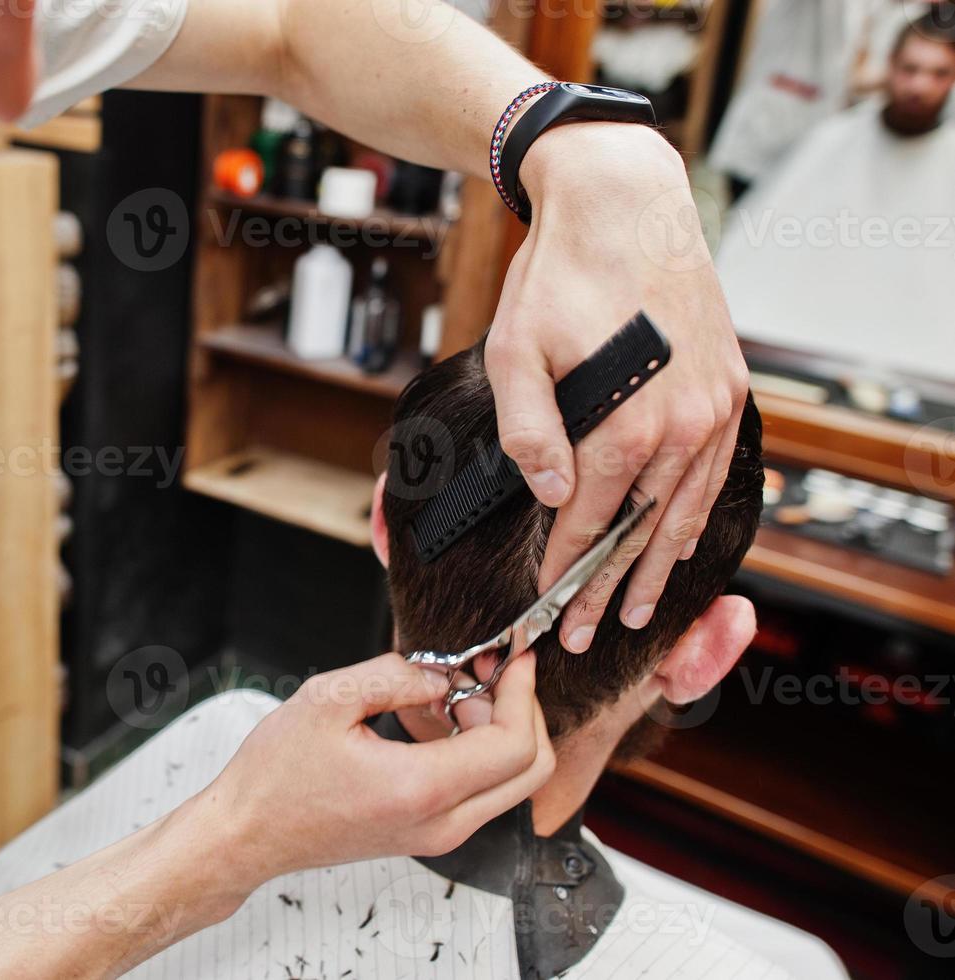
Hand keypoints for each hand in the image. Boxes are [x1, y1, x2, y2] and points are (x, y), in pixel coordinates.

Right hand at [196, 652, 552, 888]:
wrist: (249, 833)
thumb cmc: (276, 774)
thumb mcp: (327, 699)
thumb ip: (394, 676)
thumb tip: (441, 674)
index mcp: (420, 787)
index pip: (513, 745)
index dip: (522, 693)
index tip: (512, 658)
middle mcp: (440, 822)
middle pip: (530, 771)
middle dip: (522, 711)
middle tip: (488, 673)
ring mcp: (438, 836)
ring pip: (511, 784)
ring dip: (501, 731)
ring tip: (455, 692)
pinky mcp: (428, 835)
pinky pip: (482, 794)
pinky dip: (480, 753)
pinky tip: (441, 720)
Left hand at [485, 124, 749, 652]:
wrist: (623, 200)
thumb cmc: (558, 273)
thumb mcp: (516, 353)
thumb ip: (532, 434)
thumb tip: (555, 498)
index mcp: (626, 426)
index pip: (589, 524)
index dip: (564, 573)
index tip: (543, 612)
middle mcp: (683, 426)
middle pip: (643, 532)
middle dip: (610, 590)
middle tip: (586, 637)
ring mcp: (715, 406)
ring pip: (687, 509)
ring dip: (660, 566)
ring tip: (636, 611)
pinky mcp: (729, 385)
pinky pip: (716, 471)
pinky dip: (697, 513)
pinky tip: (682, 540)